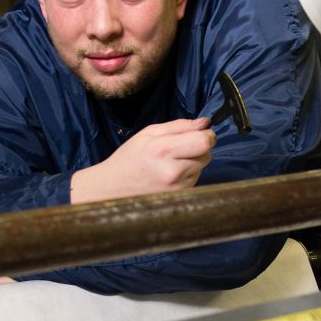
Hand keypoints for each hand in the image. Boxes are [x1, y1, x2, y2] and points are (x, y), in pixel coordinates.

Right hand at [70, 117, 215, 203]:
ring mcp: (177, 187)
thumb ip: (179, 126)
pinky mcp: (179, 197)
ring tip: (170, 162)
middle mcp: (172, 171)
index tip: (202, 132)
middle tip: (180, 147)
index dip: (207, 135)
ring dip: (193, 161)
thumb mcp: (149, 134)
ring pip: (202, 167)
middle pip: (206, 154)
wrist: (113, 189)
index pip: (203, 142)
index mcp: (162, 150)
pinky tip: (170, 173)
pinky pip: (195, 179)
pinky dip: (188, 173)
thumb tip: (205, 123)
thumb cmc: (130, 158)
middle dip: (199, 147)